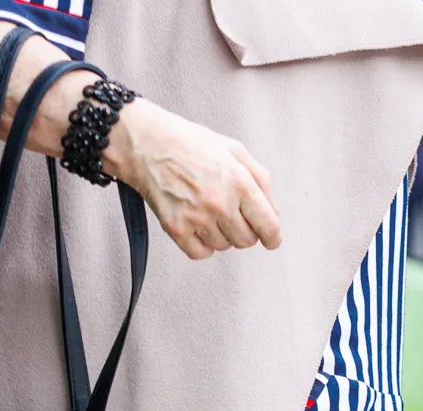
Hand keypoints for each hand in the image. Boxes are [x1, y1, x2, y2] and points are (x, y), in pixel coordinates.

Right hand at [106, 101, 282, 261]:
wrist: (149, 145)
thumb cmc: (191, 144)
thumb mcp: (235, 150)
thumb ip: (261, 181)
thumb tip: (273, 212)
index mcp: (239, 183)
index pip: (268, 225)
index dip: (272, 237)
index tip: (271, 241)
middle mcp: (220, 203)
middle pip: (247, 240)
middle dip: (245, 231)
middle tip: (233, 215)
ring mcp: (197, 218)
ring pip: (224, 246)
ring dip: (222, 235)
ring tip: (209, 212)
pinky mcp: (176, 229)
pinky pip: (200, 253)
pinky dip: (203, 245)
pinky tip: (198, 227)